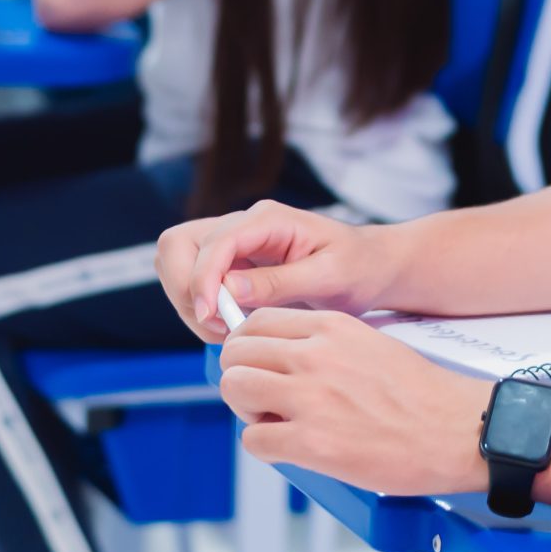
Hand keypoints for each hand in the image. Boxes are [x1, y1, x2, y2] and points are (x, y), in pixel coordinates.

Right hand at [155, 199, 399, 342]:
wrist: (372, 268)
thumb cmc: (358, 267)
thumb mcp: (329, 277)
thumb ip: (279, 282)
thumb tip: (229, 289)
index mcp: (268, 219)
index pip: (213, 241)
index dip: (202, 279)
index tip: (211, 317)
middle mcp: (243, 226)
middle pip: (178, 245)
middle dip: (185, 289)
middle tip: (217, 327)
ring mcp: (234, 245)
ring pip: (178, 265)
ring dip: (191, 303)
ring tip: (229, 331)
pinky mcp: (231, 266)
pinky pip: (195, 284)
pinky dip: (202, 309)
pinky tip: (233, 328)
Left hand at [217, 308, 489, 494]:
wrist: (457, 430)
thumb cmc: (420, 395)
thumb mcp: (366, 344)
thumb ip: (320, 345)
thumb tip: (277, 356)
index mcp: (330, 327)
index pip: (255, 322)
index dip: (248, 347)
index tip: (256, 363)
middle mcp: (314, 356)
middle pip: (235, 354)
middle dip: (242, 377)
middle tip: (264, 398)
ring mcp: (310, 398)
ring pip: (235, 389)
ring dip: (248, 410)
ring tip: (276, 421)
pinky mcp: (311, 442)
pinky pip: (253, 440)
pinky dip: (266, 446)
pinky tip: (293, 447)